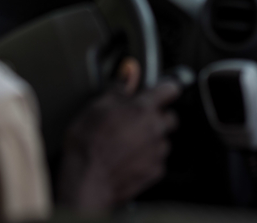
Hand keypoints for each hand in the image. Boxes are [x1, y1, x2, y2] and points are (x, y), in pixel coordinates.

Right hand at [58, 70, 180, 213]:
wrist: (86, 180)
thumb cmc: (88, 144)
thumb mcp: (96, 107)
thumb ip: (118, 90)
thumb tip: (127, 76)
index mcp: (142, 108)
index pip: (169, 89)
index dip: (166, 87)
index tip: (163, 89)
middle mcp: (155, 129)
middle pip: (170, 117)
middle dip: (158, 116)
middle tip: (137, 119)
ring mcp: (156, 152)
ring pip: (163, 140)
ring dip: (152, 138)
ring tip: (128, 142)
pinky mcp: (154, 172)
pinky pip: (157, 160)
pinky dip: (147, 158)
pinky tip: (129, 158)